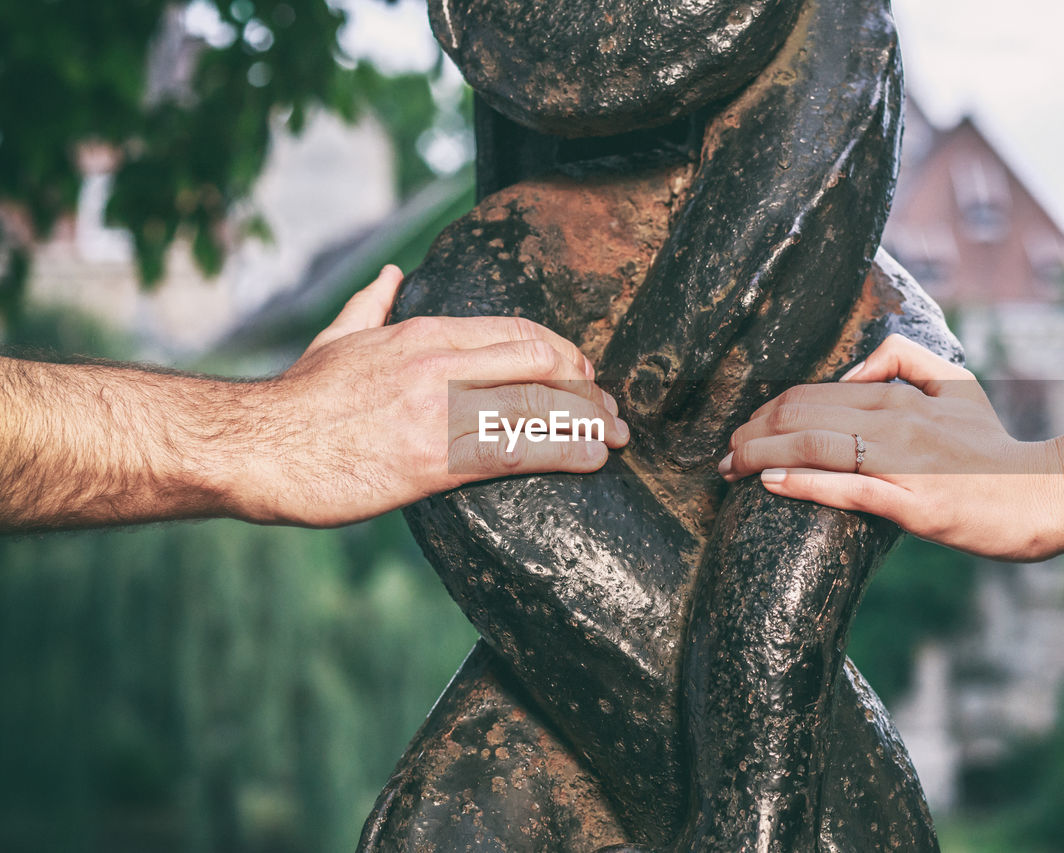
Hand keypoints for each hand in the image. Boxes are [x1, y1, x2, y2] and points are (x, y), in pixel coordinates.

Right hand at [231, 266, 628, 526]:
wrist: (259, 446)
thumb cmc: (298, 399)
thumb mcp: (337, 337)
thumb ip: (371, 304)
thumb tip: (389, 272)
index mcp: (422, 330)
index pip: (517, 329)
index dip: (561, 351)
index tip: (581, 372)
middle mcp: (440, 362)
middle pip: (541, 360)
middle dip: (586, 384)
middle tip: (608, 408)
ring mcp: (439, 409)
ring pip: (538, 404)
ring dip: (589, 422)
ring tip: (615, 437)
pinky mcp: (434, 459)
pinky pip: (517, 451)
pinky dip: (565, 453)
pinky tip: (592, 459)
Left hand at [718, 334, 1063, 560]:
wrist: (1044, 494)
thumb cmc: (993, 446)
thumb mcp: (955, 383)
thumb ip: (903, 359)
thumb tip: (851, 366)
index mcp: (900, 395)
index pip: (813, 393)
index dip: (767, 410)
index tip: (744, 429)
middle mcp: (896, 422)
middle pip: (803, 416)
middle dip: (752, 433)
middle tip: (724, 453)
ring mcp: (903, 463)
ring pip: (815, 447)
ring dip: (761, 455)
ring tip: (730, 468)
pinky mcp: (913, 503)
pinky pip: (847, 488)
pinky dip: (802, 482)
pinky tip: (768, 483)